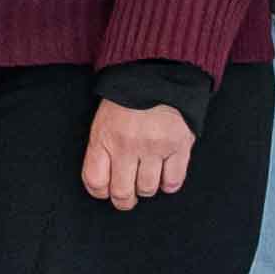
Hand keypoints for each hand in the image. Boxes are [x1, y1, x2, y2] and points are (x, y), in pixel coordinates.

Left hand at [81, 99, 200, 209]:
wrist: (158, 73)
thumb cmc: (127, 98)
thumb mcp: (104, 119)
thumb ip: (102, 148)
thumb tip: (103, 183)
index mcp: (104, 137)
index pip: (95, 181)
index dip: (100, 192)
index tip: (106, 190)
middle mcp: (127, 145)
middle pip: (122, 193)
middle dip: (124, 200)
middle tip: (128, 197)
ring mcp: (154, 147)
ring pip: (148, 189)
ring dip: (146, 188)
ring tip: (147, 177)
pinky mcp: (179, 146)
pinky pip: (173, 181)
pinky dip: (169, 184)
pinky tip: (166, 175)